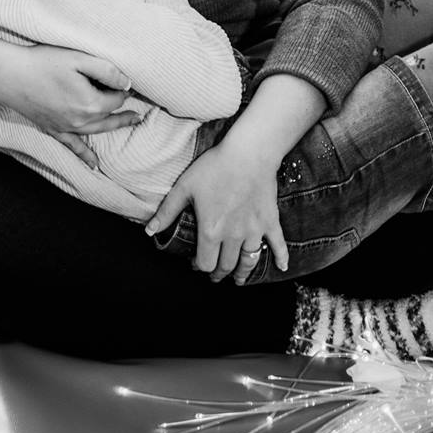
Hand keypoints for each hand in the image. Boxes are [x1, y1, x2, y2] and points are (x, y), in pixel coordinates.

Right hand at [0, 44, 140, 167]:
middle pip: (110, 117)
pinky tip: (94, 165)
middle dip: (125, 113)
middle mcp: (81, 120)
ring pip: (96, 130)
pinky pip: (72, 145)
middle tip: (140, 113)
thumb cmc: (43, 61)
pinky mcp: (52, 129)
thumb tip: (128, 84)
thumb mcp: (79, 58)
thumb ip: (107, 71)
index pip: (116, 98)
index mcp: (90, 103)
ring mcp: (66, 127)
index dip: (123, 89)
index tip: (127, 82)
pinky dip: (84, 155)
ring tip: (129, 124)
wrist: (9, 73)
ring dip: (114, 127)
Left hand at [146, 139, 288, 282]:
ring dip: (243, 272)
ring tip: (238, 278)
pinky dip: (281, 257)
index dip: (199, 266)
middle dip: (219, 272)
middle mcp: (233, 236)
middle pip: (226, 266)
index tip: (196, 264)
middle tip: (215, 274)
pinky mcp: (270, 221)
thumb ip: (167, 212)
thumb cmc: (214, 168)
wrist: (248, 153)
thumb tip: (149, 231)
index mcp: (211, 231)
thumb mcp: (184, 187)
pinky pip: (278, 244)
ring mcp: (254, 230)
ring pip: (249, 261)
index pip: (206, 263)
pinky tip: (283, 267)